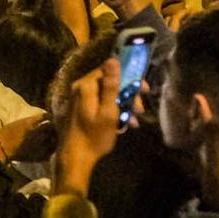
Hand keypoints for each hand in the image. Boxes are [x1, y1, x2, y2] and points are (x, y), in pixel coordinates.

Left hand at [53, 57, 128, 196]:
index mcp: (86, 86)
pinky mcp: (80, 109)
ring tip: (135, 120)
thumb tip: (113, 59)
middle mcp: (80, 88)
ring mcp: (79, 99)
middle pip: (109, 82)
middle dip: (128, 94)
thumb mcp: (108, 112)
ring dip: (123, 105)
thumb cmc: (93, 136)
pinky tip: (126, 123)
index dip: (129, 77)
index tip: (144, 89)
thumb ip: (111, 85)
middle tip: (141, 109)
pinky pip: (100, 103)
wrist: (74, 158)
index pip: (110, 70)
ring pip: (106, 95)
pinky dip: (113, 111)